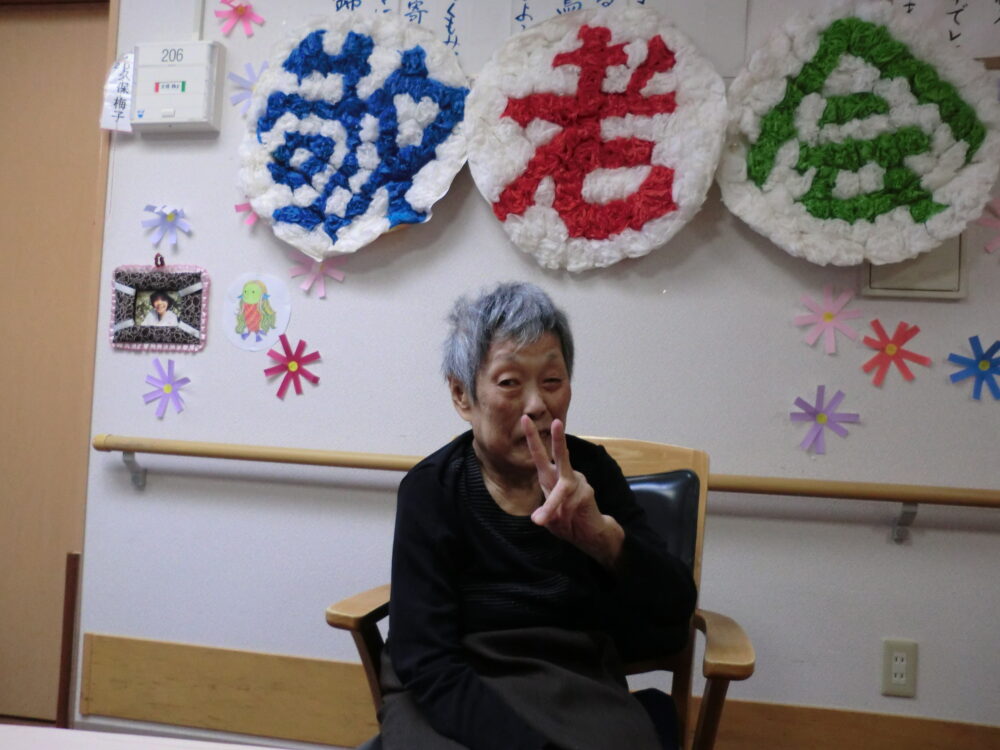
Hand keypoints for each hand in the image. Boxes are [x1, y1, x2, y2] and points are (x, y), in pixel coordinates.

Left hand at [522, 416, 623, 567]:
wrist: (590, 533)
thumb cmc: (567, 521)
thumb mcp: (550, 517)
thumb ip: (546, 511)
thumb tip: (540, 517)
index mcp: (551, 478)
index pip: (540, 455)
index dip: (533, 437)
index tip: (524, 419)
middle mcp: (565, 476)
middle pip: (561, 454)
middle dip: (557, 438)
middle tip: (556, 421)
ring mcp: (578, 483)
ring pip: (561, 492)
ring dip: (552, 509)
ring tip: (541, 521)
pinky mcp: (587, 493)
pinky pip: (570, 506)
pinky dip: (566, 517)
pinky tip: (573, 520)